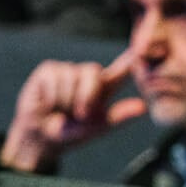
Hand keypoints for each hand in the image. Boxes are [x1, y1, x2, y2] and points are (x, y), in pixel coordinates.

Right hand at [0, 51, 146, 173]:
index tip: (140, 48)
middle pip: (93, 72)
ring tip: (62, 109)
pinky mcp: (48, 70)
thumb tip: (143, 107)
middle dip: (86, 95)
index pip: (121, 69)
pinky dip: (52, 97)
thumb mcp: (97, 127)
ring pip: (72, 77)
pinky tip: (49, 102)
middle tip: (79, 114)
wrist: (42, 138)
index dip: (130, 58)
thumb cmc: (72, 132)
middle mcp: (87, 75)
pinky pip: (54, 79)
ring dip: (66, 100)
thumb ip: (119, 116)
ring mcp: (67, 70)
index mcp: (104, 88)